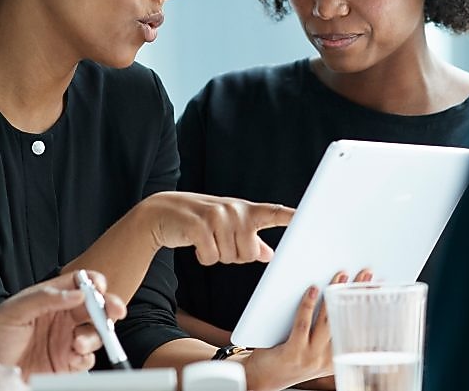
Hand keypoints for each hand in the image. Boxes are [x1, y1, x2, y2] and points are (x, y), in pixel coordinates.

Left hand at [0, 271, 127, 379]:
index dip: (93, 282)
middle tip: (114, 310)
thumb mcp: (13, 310)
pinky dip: (86, 357)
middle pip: (95, 308)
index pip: (79, 284)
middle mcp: (62, 319)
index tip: (99, 287)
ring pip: (95, 333)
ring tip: (77, 342)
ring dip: (94, 336)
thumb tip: (76, 293)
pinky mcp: (66, 364)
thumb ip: (45, 297)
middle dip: (108, 307)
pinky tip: (74, 356)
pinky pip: (87, 358)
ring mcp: (65, 341)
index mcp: (50, 299)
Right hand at [138, 191, 293, 264]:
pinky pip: (211, 257)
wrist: (161, 212)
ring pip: (230, 257)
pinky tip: (195, 244)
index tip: (308, 217)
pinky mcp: (199, 226)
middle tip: (219, 241)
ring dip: (217, 255)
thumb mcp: (228, 226)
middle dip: (234, 255)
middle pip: (250, 253)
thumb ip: (251, 240)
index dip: (290, 217)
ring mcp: (217, 216)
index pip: (272, 213)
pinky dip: (203, 257)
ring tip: (206, 239)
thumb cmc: (200, 220)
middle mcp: (234, 210)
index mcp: (245, 210)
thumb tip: (270, 255)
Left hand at [240, 269, 373, 390]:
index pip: (359, 331)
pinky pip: (303, 324)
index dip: (371, 308)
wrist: (262, 378)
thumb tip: (338, 294)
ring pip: (327, 322)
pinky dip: (308, 304)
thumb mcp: (315, 349)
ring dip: (335, 296)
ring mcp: (310, 357)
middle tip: (366, 275)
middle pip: (347, 322)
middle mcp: (326, 359)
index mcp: (337, 358)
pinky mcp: (293, 353)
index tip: (378, 289)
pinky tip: (312, 290)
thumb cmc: (288, 357)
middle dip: (358, 295)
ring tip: (341, 276)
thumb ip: (328, 331)